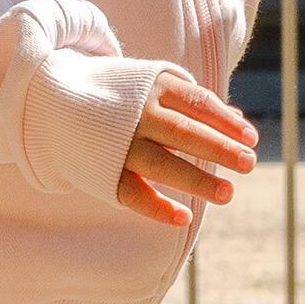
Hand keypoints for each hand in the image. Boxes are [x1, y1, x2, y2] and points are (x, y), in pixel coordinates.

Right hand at [116, 73, 257, 228]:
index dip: (225, 122)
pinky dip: (156, 206)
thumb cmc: (119, 93)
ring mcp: (119, 143)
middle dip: (218, 148)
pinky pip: (131, 192)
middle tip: (249, 164)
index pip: (198, 104)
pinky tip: (184, 218)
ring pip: (161, 164)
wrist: (52, 97)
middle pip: (184, 132)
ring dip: (196, 180)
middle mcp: (137, 114)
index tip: (251, 139)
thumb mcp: (155, 85)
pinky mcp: (103, 169)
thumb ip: (194, 102)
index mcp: (153, 87)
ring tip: (227, 193)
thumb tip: (239, 120)